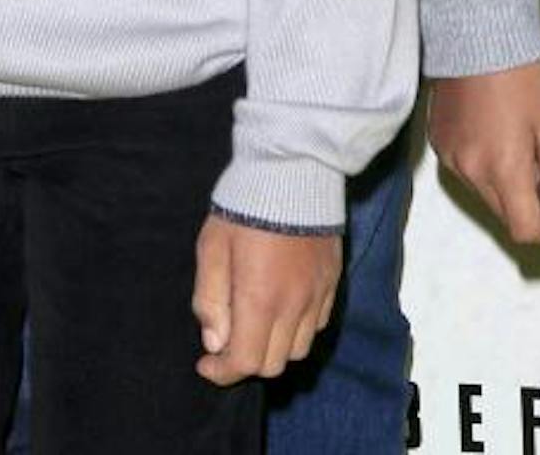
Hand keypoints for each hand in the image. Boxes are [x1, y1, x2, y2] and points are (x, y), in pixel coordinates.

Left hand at [192, 214, 341, 384]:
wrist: (293, 167)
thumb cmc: (245, 206)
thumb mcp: (212, 248)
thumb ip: (209, 300)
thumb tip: (215, 342)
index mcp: (260, 299)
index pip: (246, 362)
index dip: (223, 372)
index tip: (206, 362)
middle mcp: (294, 304)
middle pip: (273, 363)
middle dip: (247, 361)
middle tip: (229, 340)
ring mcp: (318, 292)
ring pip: (298, 348)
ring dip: (274, 347)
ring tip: (257, 324)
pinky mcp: (333, 279)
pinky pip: (318, 323)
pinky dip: (299, 328)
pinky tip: (283, 307)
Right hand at [428, 62, 539, 244]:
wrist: (479, 32)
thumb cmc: (522, 74)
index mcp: (502, 169)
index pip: (525, 229)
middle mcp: (470, 171)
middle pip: (504, 213)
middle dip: (529, 202)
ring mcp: (449, 158)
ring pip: (484, 192)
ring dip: (505, 181)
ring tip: (518, 137)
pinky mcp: (437, 142)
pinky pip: (465, 170)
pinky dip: (483, 162)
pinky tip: (494, 129)